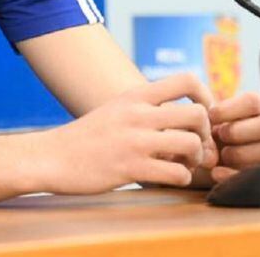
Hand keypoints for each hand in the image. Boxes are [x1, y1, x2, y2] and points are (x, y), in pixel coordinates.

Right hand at [42, 72, 218, 194]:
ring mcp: (135, 141)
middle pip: (198, 114)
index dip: (206, 97)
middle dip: (207, 134)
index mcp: (135, 96)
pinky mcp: (131, 168)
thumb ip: (145, 108)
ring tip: (185, 164)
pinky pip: (177, 173)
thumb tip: (180, 114)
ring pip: (192, 144)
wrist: (52, 156)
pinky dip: (182, 178)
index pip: (186, 80)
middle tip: (198, 146)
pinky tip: (170, 177)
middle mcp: (138, 114)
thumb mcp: (116, 109)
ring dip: (197, 158)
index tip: (204, 115)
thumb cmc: (87, 137)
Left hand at [207, 92, 259, 182]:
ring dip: (242, 152)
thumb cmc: (210, 132)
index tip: (211, 116)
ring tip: (221, 154)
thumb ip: (210, 116)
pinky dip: (235, 174)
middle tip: (219, 135)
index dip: (231, 108)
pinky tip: (216, 172)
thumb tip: (207, 116)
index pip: (255, 101)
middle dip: (241, 131)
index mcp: (259, 108)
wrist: (207, 156)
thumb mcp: (208, 121)